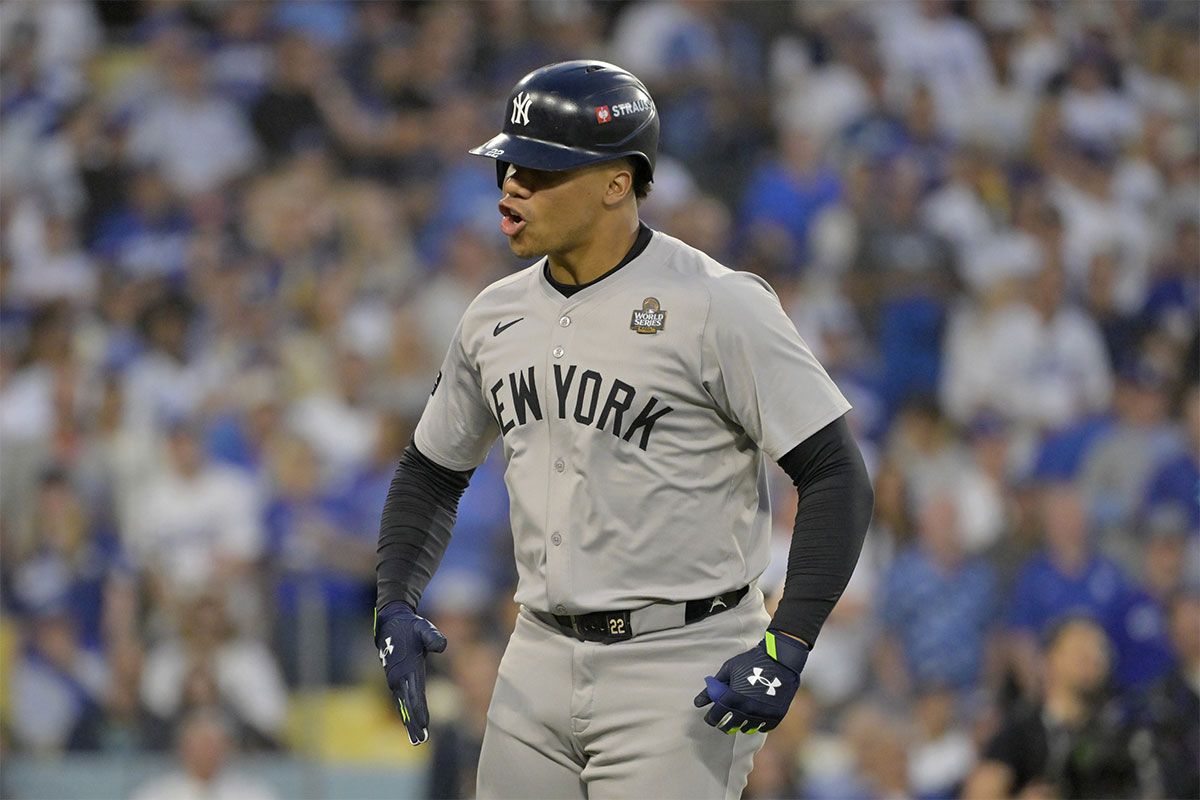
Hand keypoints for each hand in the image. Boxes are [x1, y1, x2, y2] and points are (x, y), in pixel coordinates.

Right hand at [375, 601, 446, 744]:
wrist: (391, 624)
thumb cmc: (411, 627)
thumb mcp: (424, 628)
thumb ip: (433, 637)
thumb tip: (441, 646)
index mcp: (408, 667)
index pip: (415, 693)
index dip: (420, 709)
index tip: (424, 724)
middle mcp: (399, 677)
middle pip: (408, 704)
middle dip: (414, 722)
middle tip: (421, 739)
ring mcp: (395, 680)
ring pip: (403, 705)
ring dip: (409, 722)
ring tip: (417, 739)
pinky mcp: (395, 681)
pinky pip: (401, 701)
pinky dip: (405, 713)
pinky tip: (410, 724)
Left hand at [693, 630, 807, 733]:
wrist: (780, 659)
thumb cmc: (752, 661)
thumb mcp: (729, 669)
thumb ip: (714, 687)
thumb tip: (698, 701)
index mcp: (733, 697)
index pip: (716, 717)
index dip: (711, 719)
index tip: (710, 718)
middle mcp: (747, 709)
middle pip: (730, 726)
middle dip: (724, 724)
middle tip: (724, 719)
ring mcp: (762, 714)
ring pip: (746, 729)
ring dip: (741, 724)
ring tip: (741, 715)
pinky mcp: (776, 715)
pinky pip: (763, 728)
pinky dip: (758, 724)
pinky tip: (755, 715)